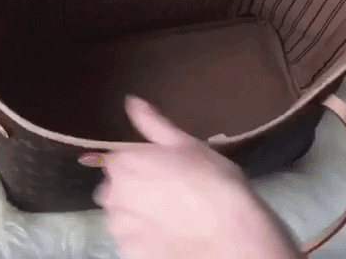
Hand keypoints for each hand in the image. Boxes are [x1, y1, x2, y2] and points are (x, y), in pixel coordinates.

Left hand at [79, 96, 301, 258]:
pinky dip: (143, 238)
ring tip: (170, 215)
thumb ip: (152, 122)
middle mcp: (112, 195)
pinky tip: (167, 235)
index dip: (136, 162)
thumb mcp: (185, 144)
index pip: (114, 158)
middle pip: (114, 186)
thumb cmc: (211, 181)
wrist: (233, 235)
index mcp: (123, 163)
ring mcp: (120, 229)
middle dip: (132, 186)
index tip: (158, 168)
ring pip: (121, 215)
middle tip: (167, 190)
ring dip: (135, 213)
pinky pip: (130, 240)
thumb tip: (131, 100)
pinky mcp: (128, 254)